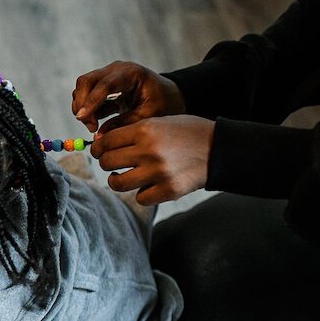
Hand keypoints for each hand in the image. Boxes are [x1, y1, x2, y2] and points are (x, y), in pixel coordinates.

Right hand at [72, 61, 185, 136]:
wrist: (168, 95)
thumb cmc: (163, 103)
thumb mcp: (147, 116)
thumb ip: (122, 124)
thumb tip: (98, 136)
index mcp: (131, 73)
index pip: (104, 84)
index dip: (91, 101)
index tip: (81, 118)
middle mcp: (116, 70)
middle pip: (86, 81)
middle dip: (82, 104)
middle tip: (90, 126)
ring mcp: (108, 75)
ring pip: (82, 87)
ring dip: (82, 107)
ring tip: (93, 126)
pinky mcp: (103, 84)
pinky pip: (86, 93)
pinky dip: (86, 108)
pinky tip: (95, 121)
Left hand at [90, 115, 214, 204]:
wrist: (220, 148)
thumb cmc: (188, 133)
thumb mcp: (160, 122)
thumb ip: (133, 132)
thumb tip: (102, 144)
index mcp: (145, 130)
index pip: (106, 142)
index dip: (99, 148)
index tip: (100, 151)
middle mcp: (149, 151)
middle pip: (107, 162)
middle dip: (106, 163)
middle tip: (113, 163)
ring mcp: (158, 172)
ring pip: (118, 183)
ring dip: (117, 180)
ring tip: (124, 176)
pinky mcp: (168, 190)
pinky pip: (140, 198)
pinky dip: (142, 193)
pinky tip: (149, 186)